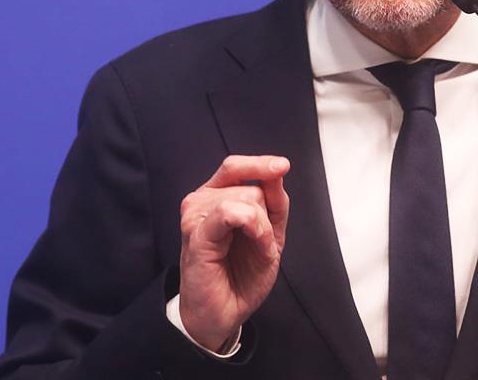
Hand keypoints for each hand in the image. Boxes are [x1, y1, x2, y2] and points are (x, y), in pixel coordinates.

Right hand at [177, 155, 290, 350]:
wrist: (224, 313)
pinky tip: (254, 243)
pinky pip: (230, 212)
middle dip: (266, 215)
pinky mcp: (196, 234)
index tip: (282, 166)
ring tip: (250, 251)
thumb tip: (278, 170)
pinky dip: (252, 226)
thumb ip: (274, 201)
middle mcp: (201, 201)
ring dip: (261, 227)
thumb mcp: (269, 233)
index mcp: (215, 197)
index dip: (260, 164)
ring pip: (246, 198)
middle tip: (257, 245)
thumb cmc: (241, 274)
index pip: (236, 167)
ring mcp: (196, 216)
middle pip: (250, 186)